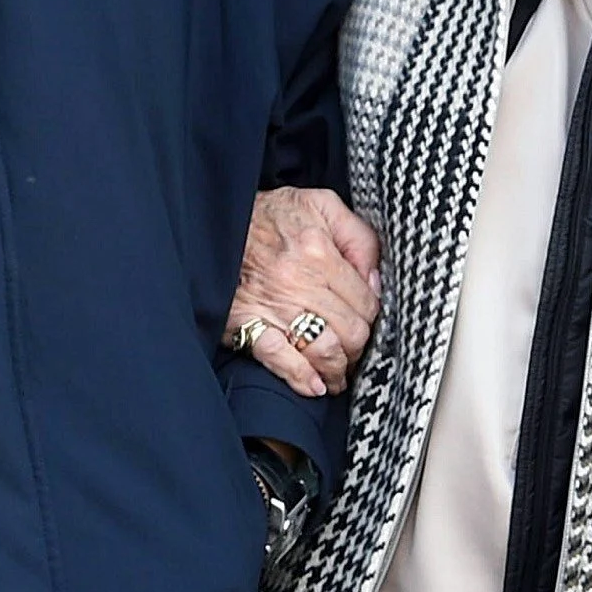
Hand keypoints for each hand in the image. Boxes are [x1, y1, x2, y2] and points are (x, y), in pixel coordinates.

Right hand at [230, 187, 381, 396]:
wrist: (215, 223)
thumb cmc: (271, 215)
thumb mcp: (321, 205)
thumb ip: (358, 237)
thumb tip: (375, 281)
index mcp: (319, 250)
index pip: (366, 302)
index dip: (372, 318)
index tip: (366, 322)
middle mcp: (298, 280)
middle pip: (351, 332)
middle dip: (358, 347)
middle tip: (355, 350)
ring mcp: (271, 305)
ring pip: (323, 350)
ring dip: (337, 368)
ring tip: (339, 372)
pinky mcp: (245, 323)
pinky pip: (279, 358)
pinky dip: (301, 377)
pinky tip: (315, 385)